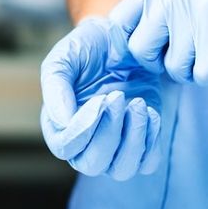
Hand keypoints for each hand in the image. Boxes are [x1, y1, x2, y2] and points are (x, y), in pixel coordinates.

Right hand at [40, 17, 162, 180]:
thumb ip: (56, 86)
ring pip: (122, 170)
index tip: (101, 99)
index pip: (66, 147)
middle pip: (93, 164)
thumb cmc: (89, 47)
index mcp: (59, 126)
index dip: (83, 129)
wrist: (124, 38)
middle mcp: (84, 144)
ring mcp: (114, 147)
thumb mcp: (65, 56)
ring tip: (138, 104)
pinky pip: (147, 162)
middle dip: (109, 133)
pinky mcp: (140, 141)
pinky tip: (150, 111)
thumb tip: (62, 121)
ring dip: (133, 140)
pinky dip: (152, 141)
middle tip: (119, 96)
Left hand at [110, 0, 207, 84]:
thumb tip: (117, 51)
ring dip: (191, 68)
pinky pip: (199, 77)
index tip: (148, 49)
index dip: (128, 43)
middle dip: (159, 61)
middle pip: (140, 52)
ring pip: (172, 70)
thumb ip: (151, 16)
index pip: (118, 23)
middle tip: (184, 50)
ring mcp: (197, 18)